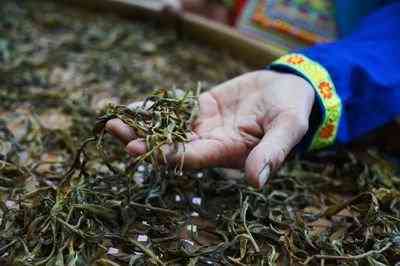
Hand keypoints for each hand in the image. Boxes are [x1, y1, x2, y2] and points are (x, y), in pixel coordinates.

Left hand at [106, 71, 314, 187]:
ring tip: (112, 118)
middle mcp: (210, 143)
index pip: (191, 157)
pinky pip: (175, 110)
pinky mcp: (202, 109)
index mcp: (227, 152)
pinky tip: (132, 107)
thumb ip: (273, 152)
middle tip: (112, 129)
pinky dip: (155, 109)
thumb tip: (256, 182)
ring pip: (168, 129)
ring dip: (141, 125)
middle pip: (171, 146)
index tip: (136, 149)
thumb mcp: (288, 128)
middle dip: (141, 140)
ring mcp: (204, 126)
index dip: (164, 154)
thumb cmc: (292, 110)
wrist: (288, 90)